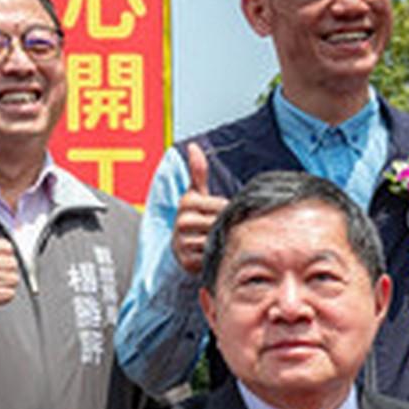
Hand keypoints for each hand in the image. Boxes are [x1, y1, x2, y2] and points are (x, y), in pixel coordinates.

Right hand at [170, 142, 225, 278]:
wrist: (181, 247)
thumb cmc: (194, 216)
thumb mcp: (197, 194)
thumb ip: (198, 172)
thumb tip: (193, 146)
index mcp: (187, 203)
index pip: (220, 205)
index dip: (228, 210)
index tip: (224, 214)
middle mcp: (181, 222)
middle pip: (219, 223)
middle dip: (225, 226)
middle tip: (225, 229)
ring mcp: (182, 242)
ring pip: (216, 240)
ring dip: (222, 242)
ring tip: (219, 240)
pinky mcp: (186, 261)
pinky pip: (211, 257)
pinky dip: (216, 256)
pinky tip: (215, 252)